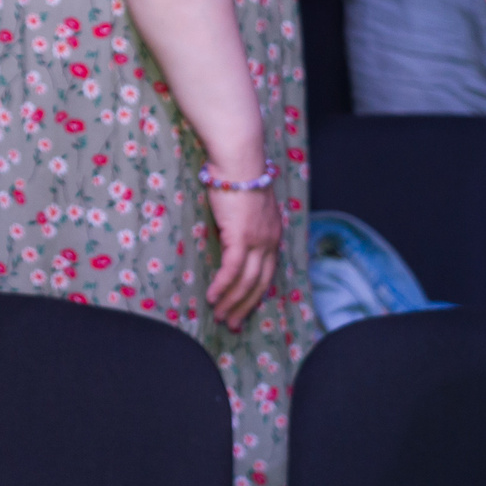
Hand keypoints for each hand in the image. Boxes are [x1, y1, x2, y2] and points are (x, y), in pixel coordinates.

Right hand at [203, 183, 283, 332]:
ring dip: (232, 303)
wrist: (239, 160)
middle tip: (232, 325)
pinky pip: (232, 269)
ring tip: (220, 317)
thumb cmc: (238, 176)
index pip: (267, 273)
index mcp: (273, 235)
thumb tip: (230, 237)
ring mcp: (258, 241)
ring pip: (247, 282)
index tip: (244, 309)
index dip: (255, 294)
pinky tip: (212, 298)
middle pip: (260, 284)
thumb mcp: (246, 206)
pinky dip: (223, 286)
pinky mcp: (242, 237)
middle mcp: (270, 242)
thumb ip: (243, 224)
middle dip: (245, 307)